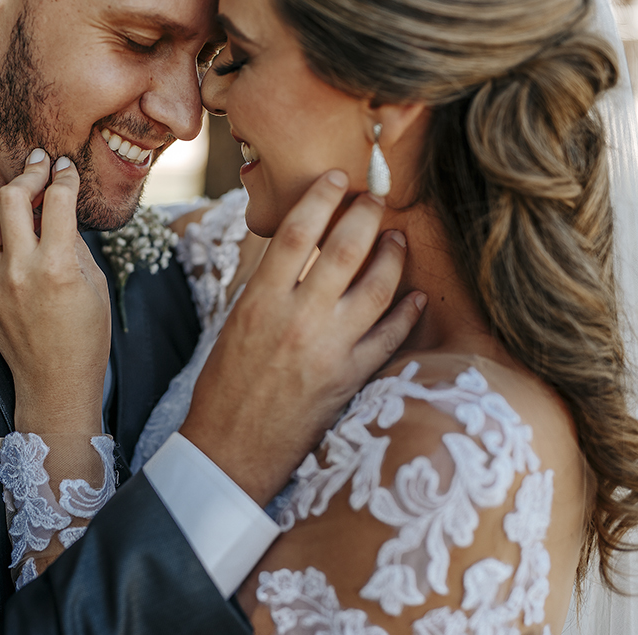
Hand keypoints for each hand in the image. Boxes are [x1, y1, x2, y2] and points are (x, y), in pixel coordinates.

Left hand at [0, 150, 111, 434]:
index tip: (65, 166)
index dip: (63, 176)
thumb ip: (75, 243)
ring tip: (26, 200)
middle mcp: (20, 269)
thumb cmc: (85, 337)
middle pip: (11, 196)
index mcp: (57, 267)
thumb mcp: (96, 285)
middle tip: (40, 165)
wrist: (54, 383)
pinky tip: (17, 236)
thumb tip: (60, 209)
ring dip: (7, 201)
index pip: (57, 200)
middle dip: (28, 174)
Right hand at [180, 171, 425, 505]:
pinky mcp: (351, 377)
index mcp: (262, 300)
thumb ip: (269, 285)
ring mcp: (331, 348)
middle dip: (367, 215)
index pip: (298, 231)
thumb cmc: (225, 385)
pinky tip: (416, 297)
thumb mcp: (235, 324)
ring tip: (398, 240)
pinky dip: (408, 313)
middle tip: (376, 200)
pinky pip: (391, 337)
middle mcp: (300, 318)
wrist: (233, 448)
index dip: (322, 196)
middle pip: (346, 249)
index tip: (337, 178)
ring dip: (393, 256)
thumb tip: (296, 247)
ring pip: (378, 287)